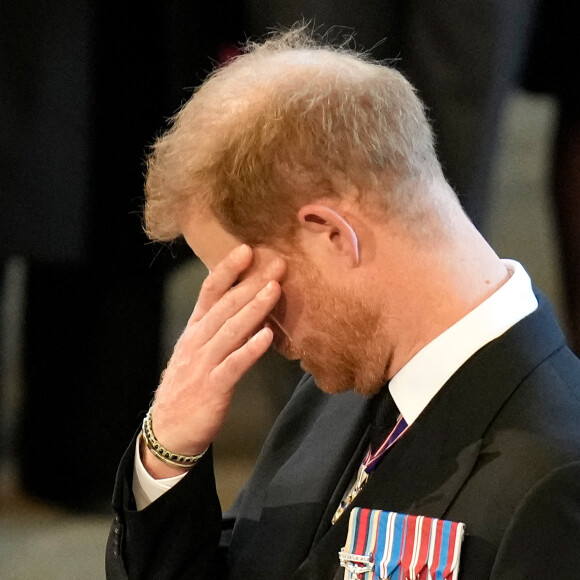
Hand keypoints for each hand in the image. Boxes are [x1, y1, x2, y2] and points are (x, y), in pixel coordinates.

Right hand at [143, 244, 285, 476]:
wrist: (169, 430)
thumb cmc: (189, 386)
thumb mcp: (197, 351)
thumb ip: (219, 328)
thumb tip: (249, 307)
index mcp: (194, 330)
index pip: (209, 292)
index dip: (228, 270)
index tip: (248, 249)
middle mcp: (197, 341)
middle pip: (225, 306)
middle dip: (251, 283)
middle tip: (277, 263)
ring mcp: (203, 363)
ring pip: (230, 330)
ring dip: (253, 308)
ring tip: (274, 289)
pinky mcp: (213, 387)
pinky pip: (234, 365)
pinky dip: (250, 349)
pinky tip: (267, 336)